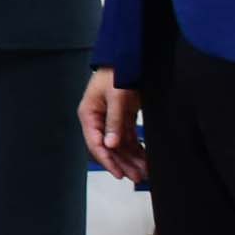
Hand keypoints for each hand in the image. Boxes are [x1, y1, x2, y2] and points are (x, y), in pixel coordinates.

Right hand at [79, 67, 145, 186]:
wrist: (127, 57)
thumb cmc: (117, 74)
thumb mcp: (116, 97)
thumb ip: (114, 121)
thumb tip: (111, 145)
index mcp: (89, 115)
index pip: (96, 144)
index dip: (107, 160)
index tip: (119, 174)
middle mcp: (98, 120)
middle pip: (109, 147)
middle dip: (123, 163)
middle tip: (137, 177)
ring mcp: (110, 119)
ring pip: (120, 144)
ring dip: (131, 158)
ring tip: (144, 171)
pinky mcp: (123, 117)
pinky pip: (128, 137)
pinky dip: (136, 147)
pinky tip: (145, 158)